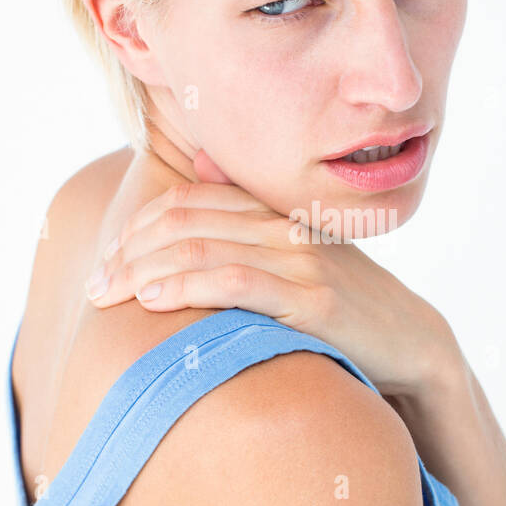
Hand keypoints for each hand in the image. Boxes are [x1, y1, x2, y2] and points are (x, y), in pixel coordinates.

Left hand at [85, 180, 458, 397]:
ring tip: (107, 295)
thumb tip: (202, 164)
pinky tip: (151, 300)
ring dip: (142, 270)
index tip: (108, 257)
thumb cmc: (346, 303)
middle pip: (185, 222)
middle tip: (94, 284)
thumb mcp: (298, 253)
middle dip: (129, 251)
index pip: (191, 199)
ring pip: (201, 248)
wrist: (411, 340)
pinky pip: (234, 283)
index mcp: (276, 212)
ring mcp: (301, 260)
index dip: (140, 224)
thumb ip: (250, 216)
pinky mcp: (313, 300)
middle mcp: (285, 226)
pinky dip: (184, 286)